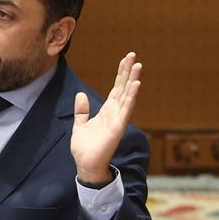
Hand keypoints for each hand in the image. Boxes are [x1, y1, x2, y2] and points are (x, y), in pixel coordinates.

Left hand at [71, 52, 141, 184]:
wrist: (85, 164)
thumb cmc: (85, 147)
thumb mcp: (80, 125)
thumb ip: (81, 111)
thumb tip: (80, 94)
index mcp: (107, 110)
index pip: (116, 87)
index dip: (121, 73)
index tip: (126, 59)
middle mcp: (115, 112)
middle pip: (124, 87)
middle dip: (128, 72)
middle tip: (133, 55)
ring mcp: (118, 119)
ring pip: (127, 95)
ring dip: (133, 80)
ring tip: (138, 65)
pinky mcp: (118, 127)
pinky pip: (126, 109)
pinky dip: (131, 97)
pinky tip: (136, 85)